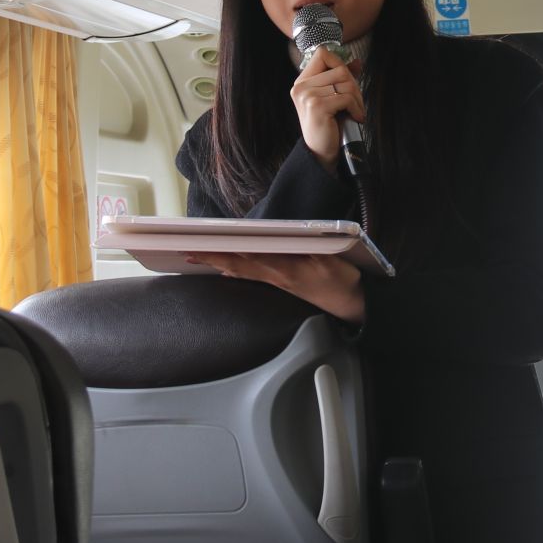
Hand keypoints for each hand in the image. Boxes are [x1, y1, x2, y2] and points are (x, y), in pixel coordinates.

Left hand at [185, 252, 365, 323]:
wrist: (354, 307)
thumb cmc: (344, 281)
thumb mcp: (330, 258)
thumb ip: (308, 246)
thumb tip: (287, 235)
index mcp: (284, 269)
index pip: (245, 257)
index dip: (221, 252)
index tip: (201, 246)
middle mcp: (276, 277)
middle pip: (237, 265)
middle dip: (212, 258)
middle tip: (188, 252)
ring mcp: (279, 282)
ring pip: (242, 272)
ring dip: (220, 264)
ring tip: (200, 258)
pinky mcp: (283, 285)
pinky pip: (253, 277)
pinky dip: (236, 271)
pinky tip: (229, 271)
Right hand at [290, 47, 365, 168]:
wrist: (321, 152)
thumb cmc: (329, 124)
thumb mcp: (335, 97)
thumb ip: (343, 78)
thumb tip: (357, 62)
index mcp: (302, 81)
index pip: (323, 54)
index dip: (340, 64)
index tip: (347, 82)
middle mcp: (301, 86)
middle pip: (339, 69)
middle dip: (354, 85)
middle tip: (356, 103)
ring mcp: (307, 96)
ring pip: (345, 83)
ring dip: (357, 99)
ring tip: (355, 112)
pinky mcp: (317, 106)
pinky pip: (346, 98)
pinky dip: (356, 108)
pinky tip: (355, 118)